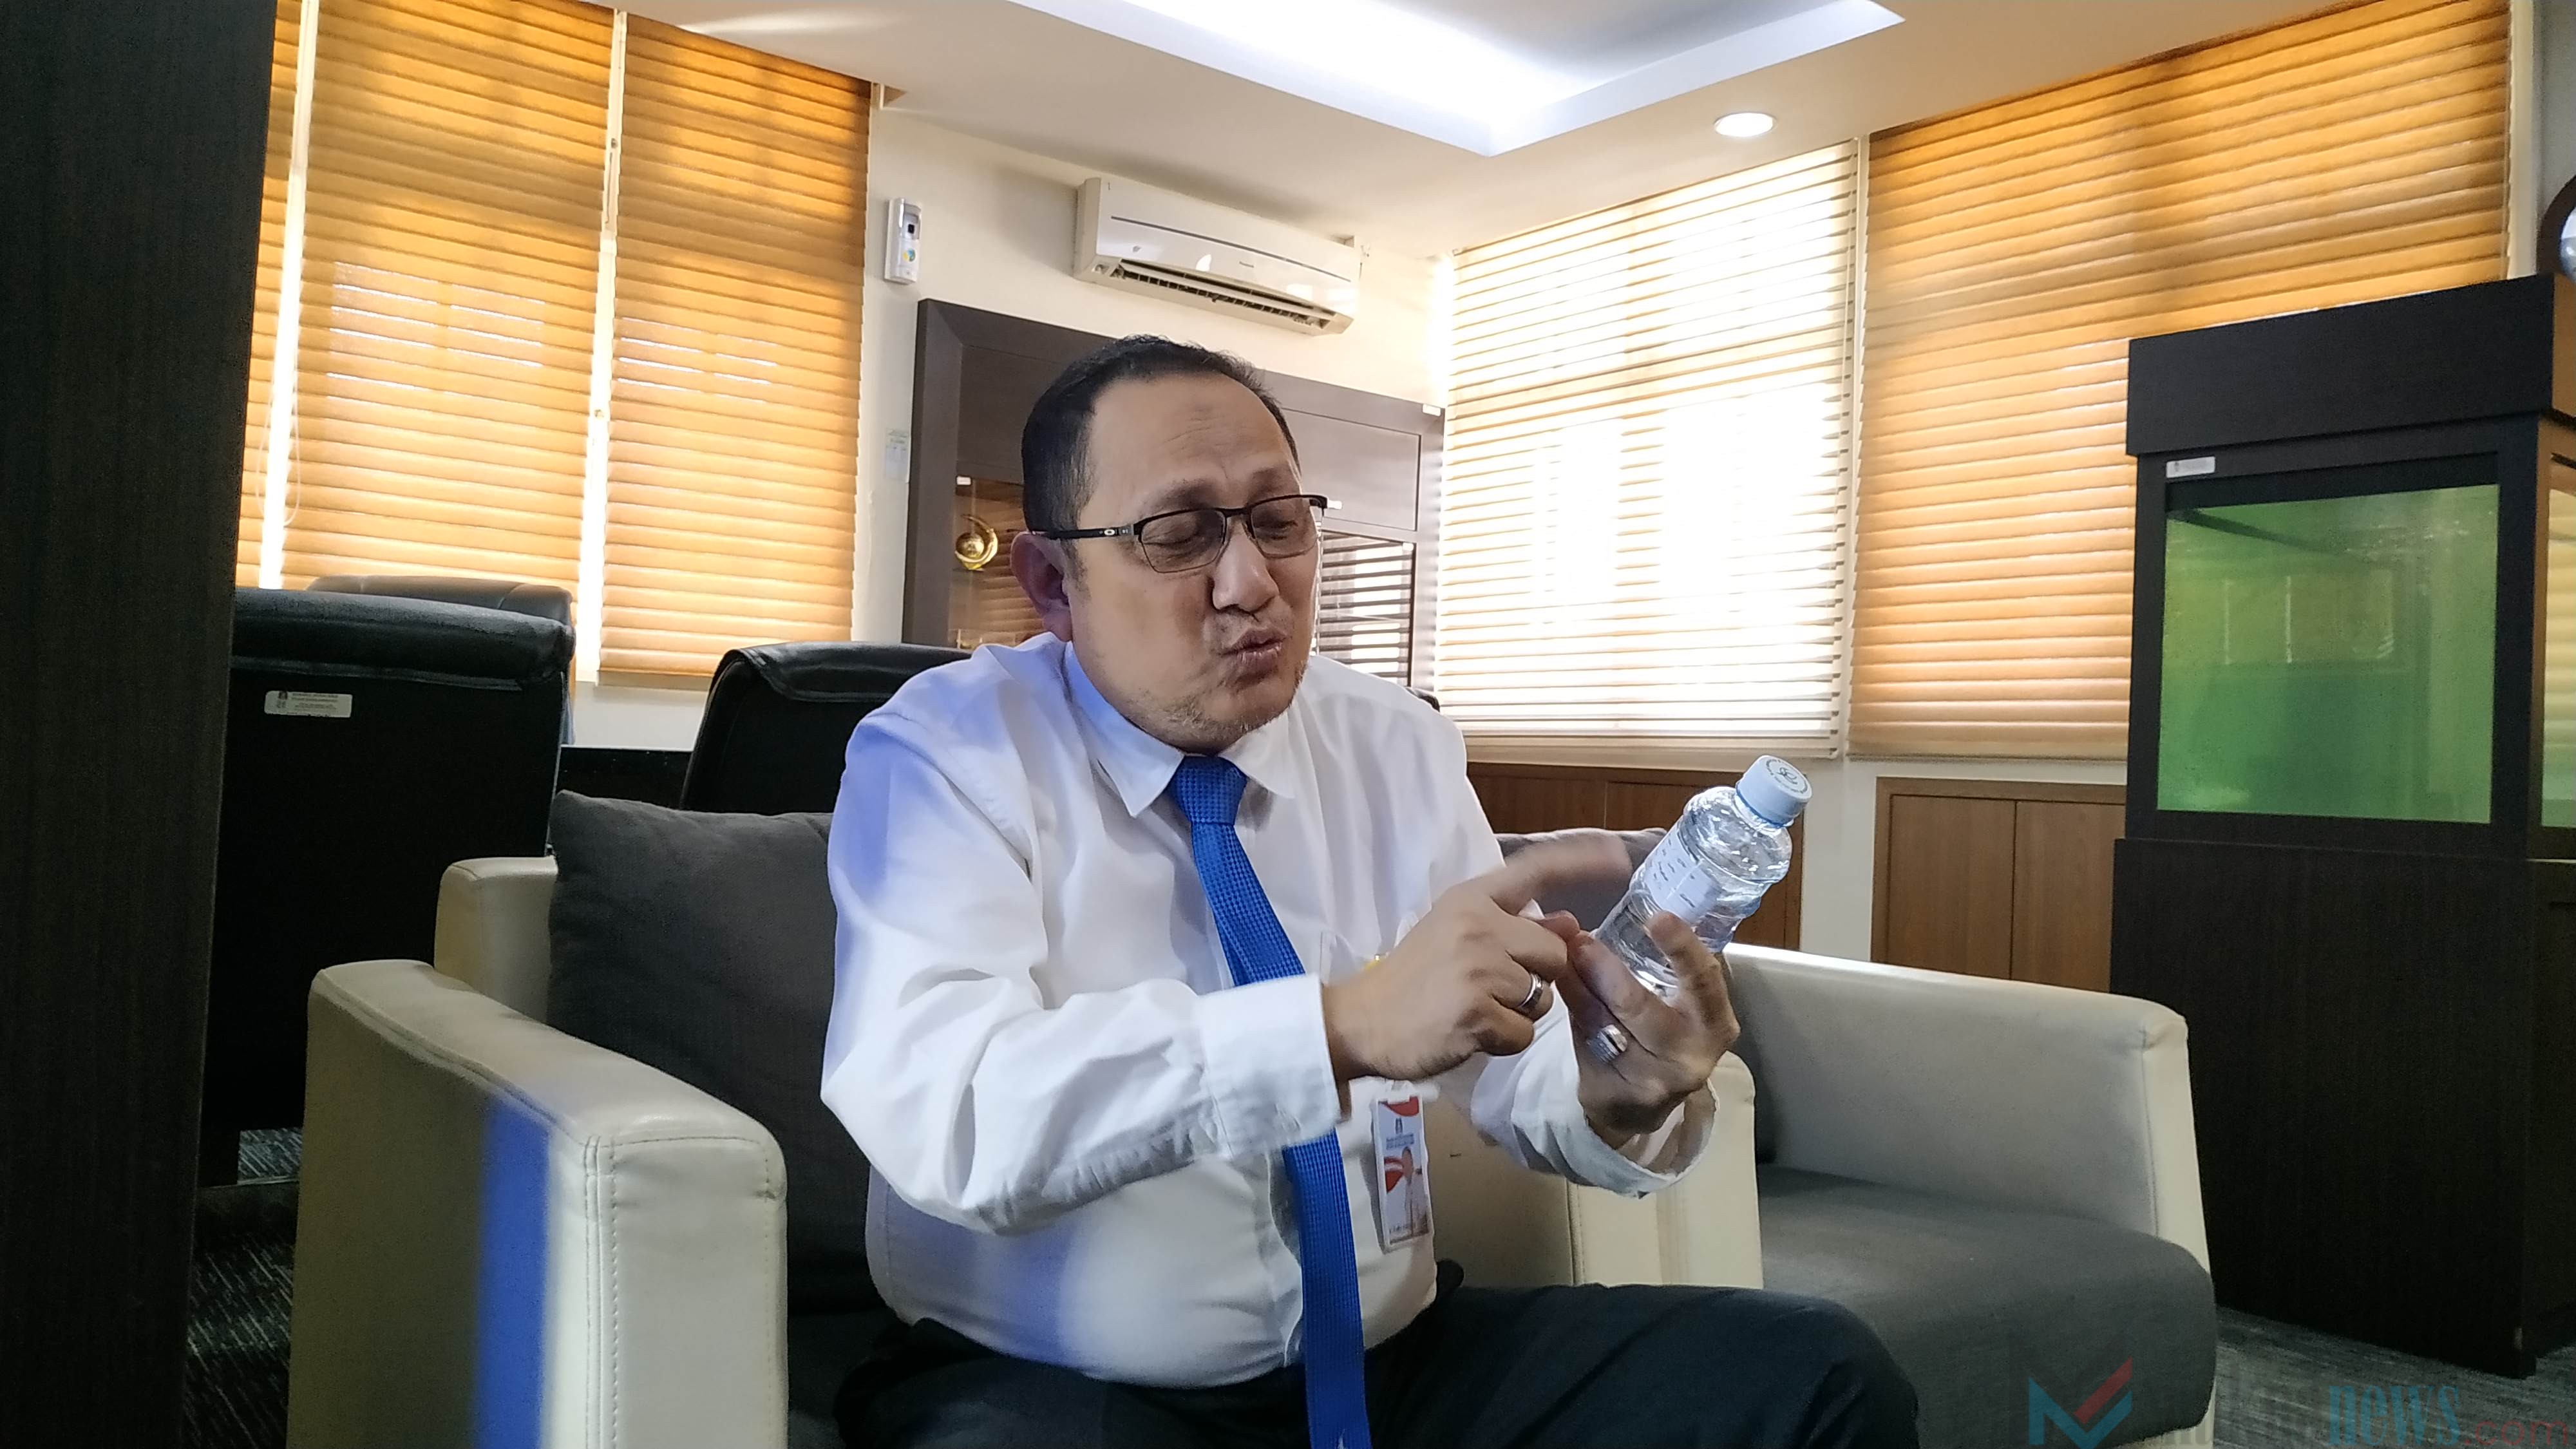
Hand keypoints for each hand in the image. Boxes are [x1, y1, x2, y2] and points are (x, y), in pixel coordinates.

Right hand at [1318, 835, 1630, 1082]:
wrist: (1359, 1021)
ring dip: (1518, 1013)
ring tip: (1475, 1011)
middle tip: (1492, 990)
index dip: (1580, 860)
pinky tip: (1468, 1033)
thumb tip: (1569, 923)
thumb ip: (1511, 927)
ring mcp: (1478, 968)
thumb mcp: (1455, 935)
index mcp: (1471, 900)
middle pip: (1553, 953)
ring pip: (1542, 996)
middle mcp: (1478, 925)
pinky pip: (1524, 1033)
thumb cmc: (1410, 979)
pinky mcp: (1478, 1011)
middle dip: (1537, 978)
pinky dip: (1503, 1042)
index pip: (1535, 868)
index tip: (1618, 856)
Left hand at [1552, 912, 1739, 1147]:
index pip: (1704, 981)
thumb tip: (1634, 904)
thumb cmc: (1662, 1033)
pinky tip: (1558, 981)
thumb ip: (1664, 961)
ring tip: (1564, 953)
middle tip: (1582, 938)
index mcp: (1715, 1022)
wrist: (1637, 1105)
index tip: (1658, 916)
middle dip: (1608, 969)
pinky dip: (1570, 1005)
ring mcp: (1651, 1079)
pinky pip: (1585, 1039)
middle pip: (1642, 1006)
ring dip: (1579, 982)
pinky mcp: (1614, 1091)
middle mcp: (1689, 1054)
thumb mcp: (1679, 1000)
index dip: (1683, 948)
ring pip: (1606, 1022)